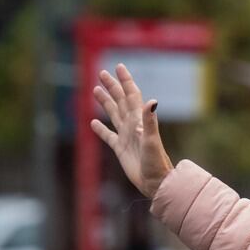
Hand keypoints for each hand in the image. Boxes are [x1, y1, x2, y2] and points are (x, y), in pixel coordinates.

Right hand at [89, 63, 173, 198]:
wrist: (156, 183)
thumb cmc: (156, 163)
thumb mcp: (152, 140)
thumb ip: (150, 120)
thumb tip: (152, 101)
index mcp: (139, 121)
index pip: (132, 96)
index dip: (125, 81)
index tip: (118, 67)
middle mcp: (133, 126)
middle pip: (121, 101)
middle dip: (113, 87)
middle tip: (102, 73)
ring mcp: (126, 137)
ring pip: (114, 115)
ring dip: (106, 102)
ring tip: (96, 90)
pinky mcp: (120, 149)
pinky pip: (108, 136)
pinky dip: (101, 129)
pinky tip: (93, 123)